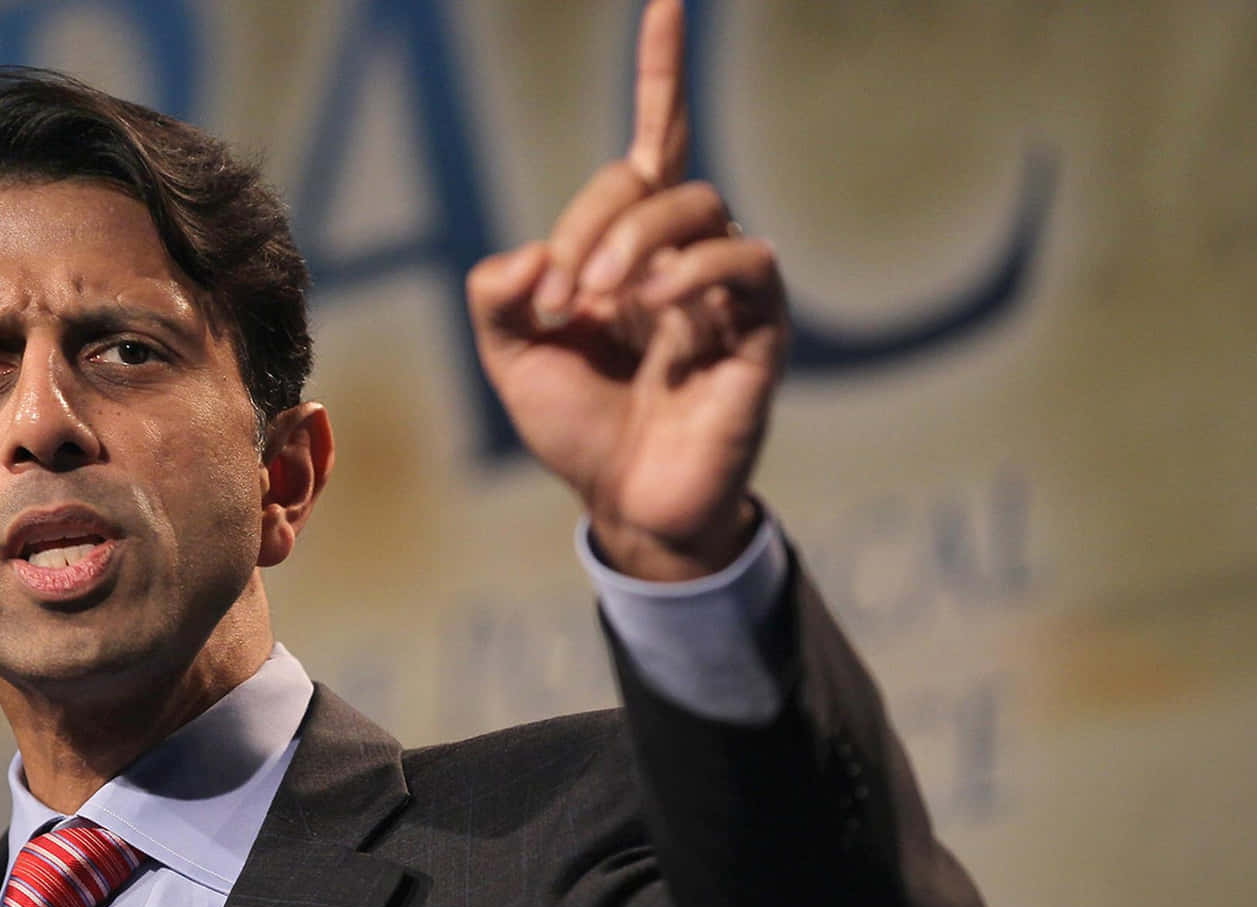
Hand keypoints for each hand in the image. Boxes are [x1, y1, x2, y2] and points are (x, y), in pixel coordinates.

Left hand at [467, 0, 786, 581]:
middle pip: (649, 179)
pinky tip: (656, 306)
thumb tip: (527, 254)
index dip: (661, 72)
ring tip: (599, 305)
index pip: (652, 140)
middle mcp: (681, 255)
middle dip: (591, 224)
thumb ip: (497, 299)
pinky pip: (745, 263)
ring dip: (634, 243)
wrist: (627, 506)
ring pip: (698, 208)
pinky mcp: (759, 332)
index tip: (666, 0)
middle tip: (560, 297)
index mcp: (627, 248)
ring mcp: (724, 290)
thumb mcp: (511, 359)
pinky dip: (694, 270)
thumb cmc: (578, 429)